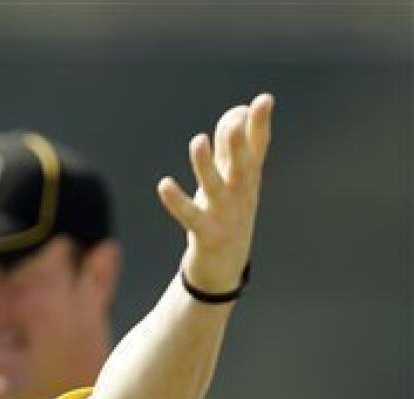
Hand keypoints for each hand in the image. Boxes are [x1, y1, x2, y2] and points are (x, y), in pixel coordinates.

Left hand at [158, 93, 273, 292]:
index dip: (261, 125)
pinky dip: (178, 201)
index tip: (264, 99)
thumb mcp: (230, 182)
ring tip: (198, 141)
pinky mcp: (208, 235)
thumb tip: (234, 114)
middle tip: (234, 122)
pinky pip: (191, 216)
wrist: (224, 269)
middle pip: (242, 167)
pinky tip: (164, 184)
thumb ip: (230, 149)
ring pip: (216, 188)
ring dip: (206, 165)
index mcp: (247, 181)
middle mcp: (240, 197)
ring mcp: (225, 217)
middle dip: (239, 144)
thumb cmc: (226, 216)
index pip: (258, 149)